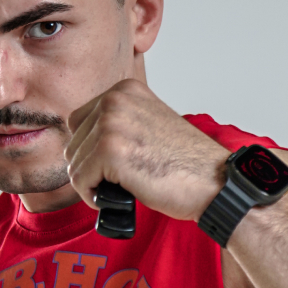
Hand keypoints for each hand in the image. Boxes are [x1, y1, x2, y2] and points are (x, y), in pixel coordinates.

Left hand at [65, 80, 225, 221]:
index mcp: (125, 90)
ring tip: (122, 189)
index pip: (79, 122)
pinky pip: (80, 181)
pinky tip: (119, 197)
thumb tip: (80, 146)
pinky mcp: (110, 151)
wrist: (214, 182)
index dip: (91, 151)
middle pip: (73, 143)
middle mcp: (116, 100)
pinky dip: (94, 196)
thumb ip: (118, 125)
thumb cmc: (185, 164)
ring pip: (75, 163)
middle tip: (118, 182)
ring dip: (93, 184)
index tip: (113, 167)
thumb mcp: (148, 126)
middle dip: (90, 168)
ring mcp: (112, 123)